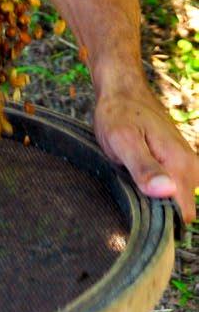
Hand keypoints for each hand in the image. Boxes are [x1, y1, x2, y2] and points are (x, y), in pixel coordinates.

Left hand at [93, 82, 198, 223]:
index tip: (136, 210)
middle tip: (128, 189)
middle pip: (179, 211)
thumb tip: (167, 192)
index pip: (182, 215)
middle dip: (154, 209)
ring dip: (152, 198)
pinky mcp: (179, 166)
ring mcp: (187, 168)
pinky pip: (171, 190)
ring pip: (174, 201)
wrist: (123, 91)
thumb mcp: (123, 140)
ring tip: (130, 180)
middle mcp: (192, 169)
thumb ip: (144, 167)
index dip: (159, 221)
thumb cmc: (119, 114)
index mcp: (182, 166)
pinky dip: (153, 189)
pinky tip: (136, 178)